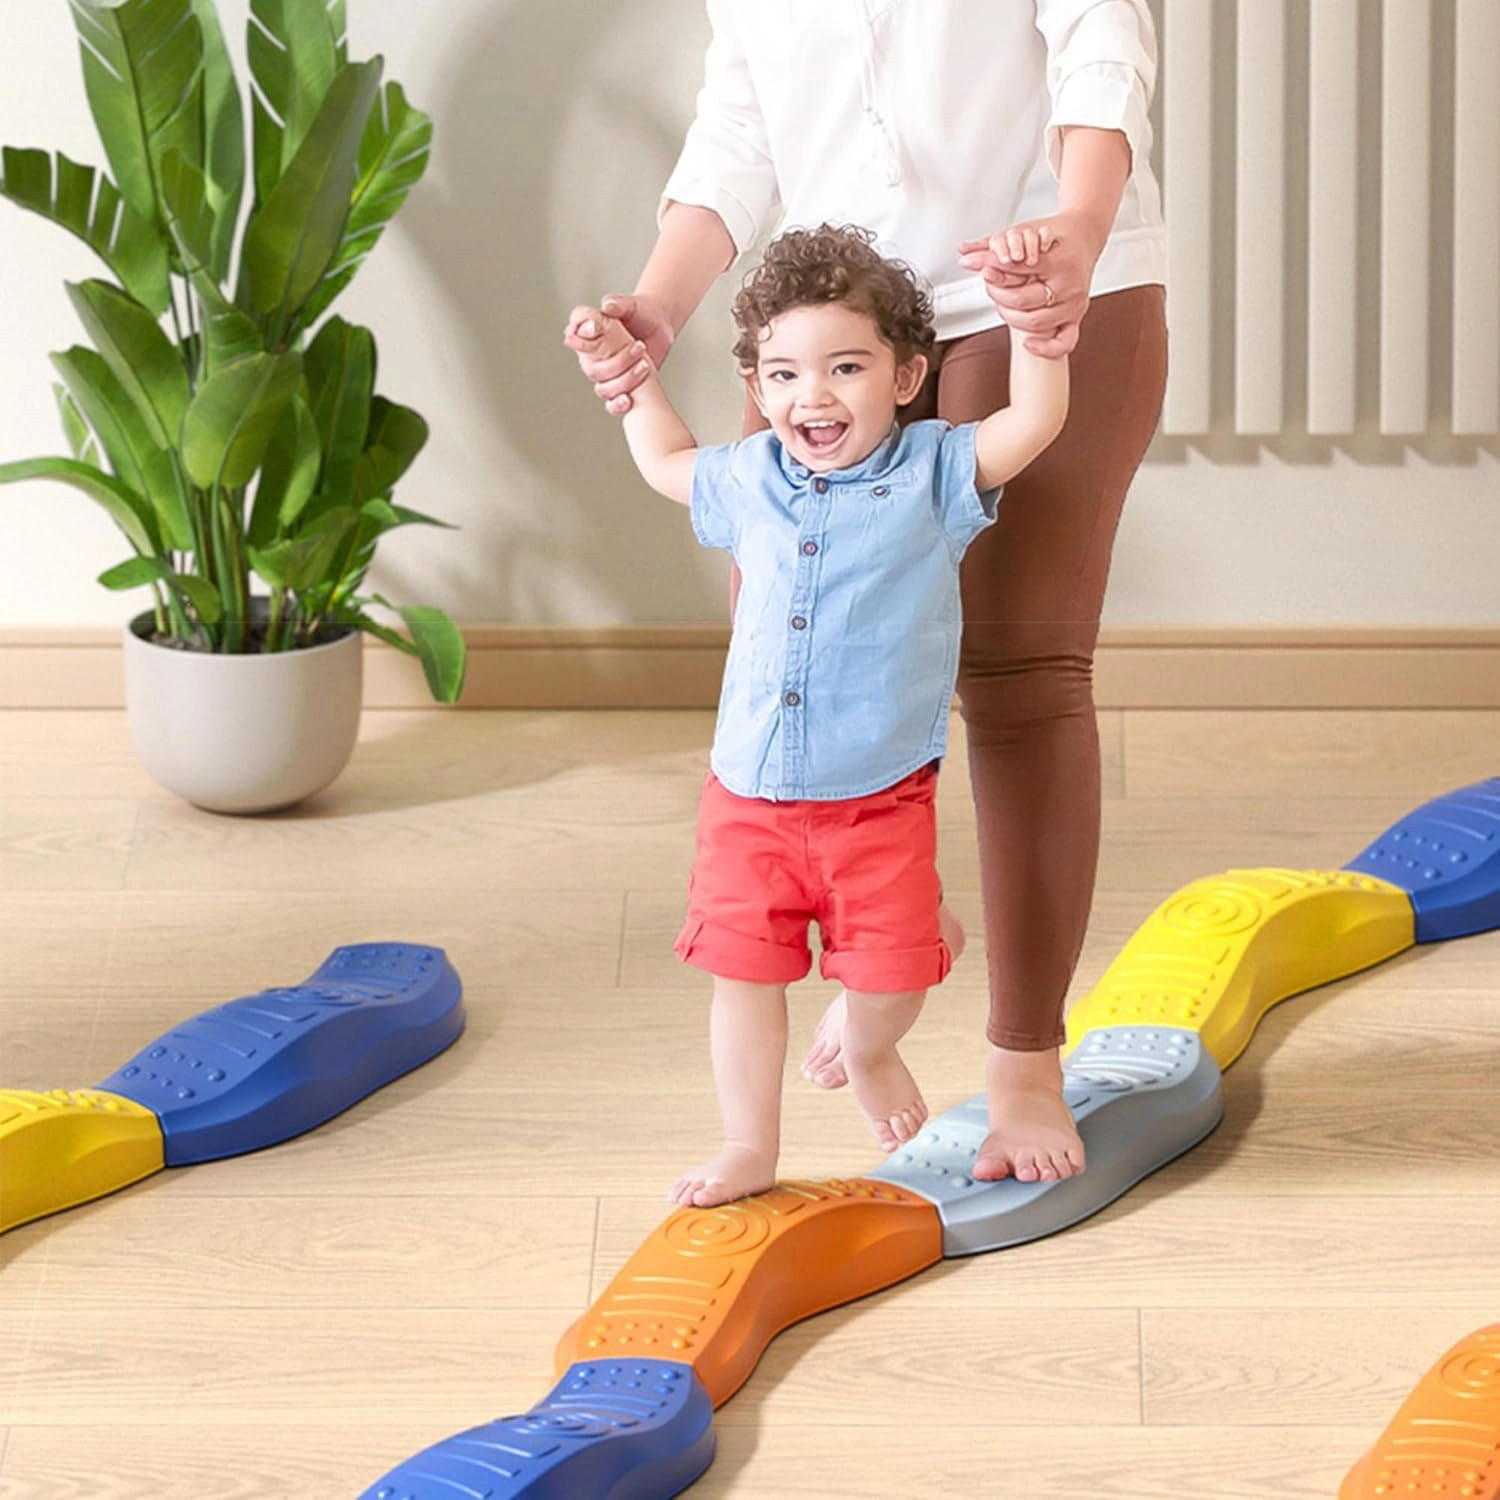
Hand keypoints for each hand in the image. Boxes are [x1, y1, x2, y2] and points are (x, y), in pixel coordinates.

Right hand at [564, 292, 674, 413]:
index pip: (573, 334)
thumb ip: (617, 304)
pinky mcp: (620, 387)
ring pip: (602, 387)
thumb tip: (607, 305)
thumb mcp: (630, 305)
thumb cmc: (641, 312)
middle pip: (590, 367)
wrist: (659, 327)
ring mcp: (606, 373)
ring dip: (624, 380)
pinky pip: (611, 404)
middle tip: (638, 346)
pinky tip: (628, 399)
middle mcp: (592, 355)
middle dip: (616, 361)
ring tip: (645, 366)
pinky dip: (617, 404)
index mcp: (588, 332)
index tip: (595, 329)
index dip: (579, 335)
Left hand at [958, 210, 1102, 358]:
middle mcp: (1069, 284)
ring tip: (1004, 305)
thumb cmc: (1054, 236)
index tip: (985, 270)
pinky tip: (1028, 343)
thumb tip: (963, 254)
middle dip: (1000, 294)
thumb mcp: (1024, 231)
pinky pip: (1064, 342)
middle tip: (992, 286)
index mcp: (1058, 261)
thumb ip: (992, 246)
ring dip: (1011, 317)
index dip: (997, 271)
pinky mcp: (1077, 317)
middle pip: (1022, 301)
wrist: (1084, 237)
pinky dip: (1045, 348)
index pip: (1018, 271)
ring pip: (1034, 323)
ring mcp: (1074, 303)